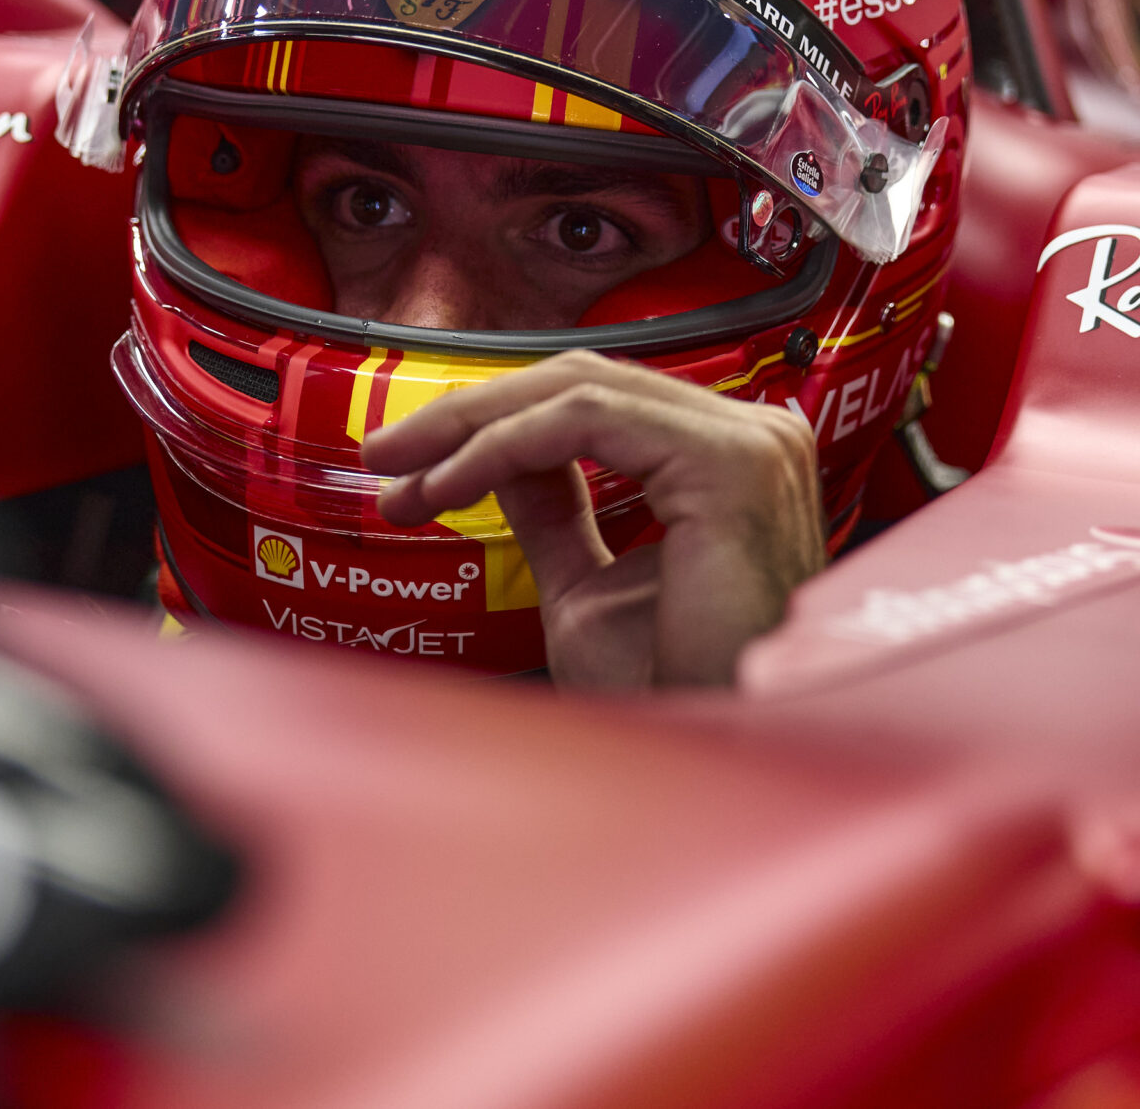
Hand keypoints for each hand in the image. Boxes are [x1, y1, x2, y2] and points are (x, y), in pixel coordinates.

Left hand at [363, 352, 824, 689]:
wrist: (717, 757)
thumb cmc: (677, 697)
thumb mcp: (587, 589)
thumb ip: (551, 513)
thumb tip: (494, 460)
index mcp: (725, 460)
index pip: (595, 402)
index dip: (494, 423)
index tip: (414, 471)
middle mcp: (752, 437)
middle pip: (582, 381)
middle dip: (470, 416)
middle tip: (387, 454)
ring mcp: (750, 442)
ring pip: (578, 389)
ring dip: (473, 427)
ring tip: (405, 473)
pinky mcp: (731, 462)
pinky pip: (587, 420)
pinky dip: (504, 445)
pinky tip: (452, 485)